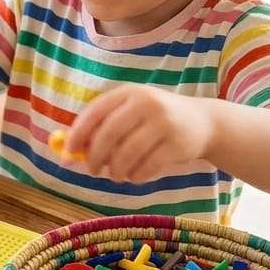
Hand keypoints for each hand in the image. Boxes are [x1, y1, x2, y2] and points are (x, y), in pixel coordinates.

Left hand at [64, 85, 214, 182]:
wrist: (203, 122)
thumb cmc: (154, 121)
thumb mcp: (130, 115)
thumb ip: (100, 130)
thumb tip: (67, 154)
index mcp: (129, 93)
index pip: (96, 111)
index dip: (79, 133)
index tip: (69, 152)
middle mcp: (147, 103)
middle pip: (109, 134)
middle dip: (95, 157)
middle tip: (93, 170)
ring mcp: (165, 123)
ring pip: (127, 154)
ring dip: (116, 171)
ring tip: (116, 175)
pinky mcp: (178, 145)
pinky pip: (147, 167)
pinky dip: (136, 176)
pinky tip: (136, 175)